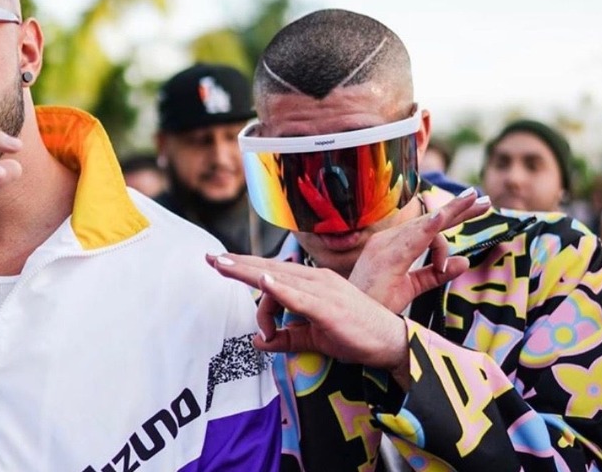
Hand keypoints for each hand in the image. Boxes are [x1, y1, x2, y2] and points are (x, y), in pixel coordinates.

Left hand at [206, 253, 408, 373]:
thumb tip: (258, 342)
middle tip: (211, 258)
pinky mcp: (328, 307)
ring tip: (223, 267)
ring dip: (248, 272)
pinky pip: (298, 297)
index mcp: (312, 282)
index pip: (272, 274)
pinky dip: (279, 288)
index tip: (221, 263)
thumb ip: (286, 338)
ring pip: (277, 278)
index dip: (245, 268)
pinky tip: (263, 281)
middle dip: (237, 264)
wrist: (390, 341)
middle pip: (268, 269)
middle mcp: (315, 279)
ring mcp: (322, 290)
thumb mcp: (313, 338)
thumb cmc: (355, 336)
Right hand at [349, 188, 490, 312]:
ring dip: (451, 212)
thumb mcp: (411, 287)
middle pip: (429, 220)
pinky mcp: (386, 257)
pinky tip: (443, 217)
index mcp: (392, 245)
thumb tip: (465, 261)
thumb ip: (436, 273)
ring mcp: (385, 246)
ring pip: (425, 225)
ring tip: (474, 200)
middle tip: (485, 198)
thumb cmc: (374, 304)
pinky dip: (428, 227)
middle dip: (459, 209)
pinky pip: (412, 238)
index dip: (453, 218)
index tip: (478, 210)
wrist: (349, 319)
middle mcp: (387, 240)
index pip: (427, 227)